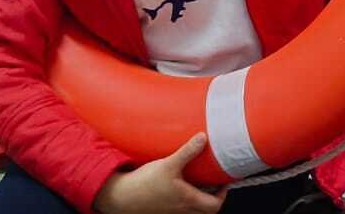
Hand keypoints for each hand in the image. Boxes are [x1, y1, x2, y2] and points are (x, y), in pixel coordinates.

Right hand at [95, 133, 227, 213]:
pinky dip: (184, 199)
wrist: (121, 197)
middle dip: (213, 198)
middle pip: (206, 210)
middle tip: (213, 184)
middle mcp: (182, 209)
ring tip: (198, 183)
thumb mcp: (169, 164)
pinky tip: (178, 185)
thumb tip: (203, 138)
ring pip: (193, 210)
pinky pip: (179, 208)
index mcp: (188, 200)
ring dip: (198, 199)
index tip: (223, 183)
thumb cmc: (144, 185)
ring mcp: (172, 211)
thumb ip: (188, 151)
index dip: (223, 195)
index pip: (215, 205)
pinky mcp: (162, 209)